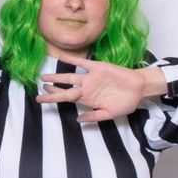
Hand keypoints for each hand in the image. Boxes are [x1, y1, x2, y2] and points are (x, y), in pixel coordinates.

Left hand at [37, 59, 160, 122]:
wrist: (138, 89)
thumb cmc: (125, 103)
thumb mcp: (109, 114)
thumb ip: (94, 116)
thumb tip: (78, 120)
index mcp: (88, 100)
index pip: (67, 99)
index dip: (54, 98)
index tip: (42, 99)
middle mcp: (86, 88)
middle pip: (65, 89)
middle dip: (52, 90)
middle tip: (39, 89)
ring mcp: (91, 78)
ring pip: (70, 76)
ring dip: (57, 76)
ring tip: (44, 76)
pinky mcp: (98, 68)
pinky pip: (82, 63)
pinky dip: (71, 59)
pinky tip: (61, 56)